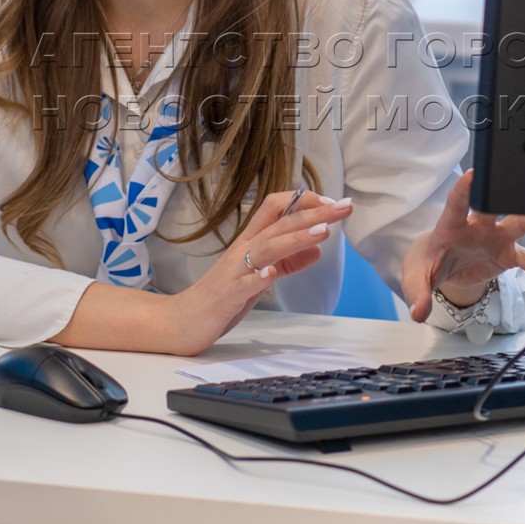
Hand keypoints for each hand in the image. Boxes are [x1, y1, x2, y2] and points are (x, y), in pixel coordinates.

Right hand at [157, 190, 354, 355]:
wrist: (182, 321)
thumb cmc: (222, 297)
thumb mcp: (260, 276)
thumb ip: (288, 262)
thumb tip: (318, 248)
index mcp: (250, 243)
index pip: (276, 209)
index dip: (304, 202)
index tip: (332, 204)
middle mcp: (242, 251)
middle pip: (279, 225)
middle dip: (313, 215)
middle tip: (343, 208)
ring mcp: (233, 273)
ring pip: (266, 248)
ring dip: (294, 239)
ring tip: (322, 232)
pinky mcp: (226, 297)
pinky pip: (243, 285)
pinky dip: (258, 279)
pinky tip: (272, 274)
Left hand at [402, 169, 524, 323]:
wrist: (438, 267)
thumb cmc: (426, 265)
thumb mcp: (416, 280)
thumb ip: (419, 294)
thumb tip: (418, 313)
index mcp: (451, 226)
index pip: (457, 204)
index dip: (464, 190)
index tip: (473, 174)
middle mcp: (477, 226)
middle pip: (493, 207)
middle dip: (506, 196)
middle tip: (524, 184)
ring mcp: (495, 238)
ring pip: (519, 224)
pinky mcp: (507, 254)